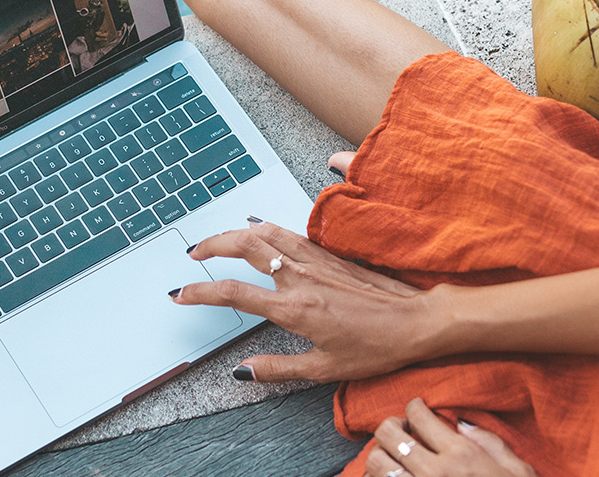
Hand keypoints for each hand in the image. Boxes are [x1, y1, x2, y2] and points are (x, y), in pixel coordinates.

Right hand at [173, 222, 441, 380]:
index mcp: (293, 308)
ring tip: (218, 240)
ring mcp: (314, 260)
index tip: (181, 293)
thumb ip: (277, 368)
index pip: (234, 294)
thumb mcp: (323, 369)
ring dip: (235, 232)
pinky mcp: (328, 253)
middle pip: (244, 246)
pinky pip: (288, 232)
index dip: (201, 292)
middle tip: (194, 254)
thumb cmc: (375, 347)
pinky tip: (259, 228)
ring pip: (265, 232)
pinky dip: (265, 227)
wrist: (416, 320)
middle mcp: (299, 277)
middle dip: (212, 245)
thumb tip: (243, 371)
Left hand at [367, 399, 535, 476]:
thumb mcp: (518, 472)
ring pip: (375, 462)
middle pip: (388, 433)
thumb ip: (490, 443)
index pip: (418, 415)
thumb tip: (462, 424)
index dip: (414, 406)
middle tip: (403, 430)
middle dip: (391, 425)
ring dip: (382, 454)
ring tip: (395, 457)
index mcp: (461, 456)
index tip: (417, 409)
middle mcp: (433, 473)